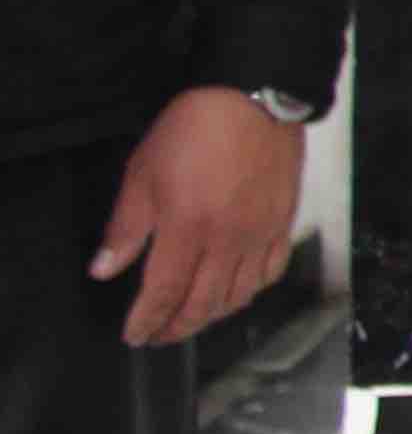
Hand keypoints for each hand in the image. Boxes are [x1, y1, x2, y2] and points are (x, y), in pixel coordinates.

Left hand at [93, 87, 302, 347]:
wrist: (256, 97)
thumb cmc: (197, 127)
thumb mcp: (142, 172)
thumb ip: (125, 227)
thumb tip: (105, 268)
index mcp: (188, 228)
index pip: (164, 292)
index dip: (147, 320)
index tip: (135, 335)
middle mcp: (228, 239)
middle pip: (203, 303)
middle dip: (177, 327)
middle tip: (160, 336)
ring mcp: (261, 233)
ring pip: (239, 295)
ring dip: (213, 314)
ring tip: (194, 318)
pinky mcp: (284, 222)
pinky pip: (271, 271)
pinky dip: (252, 290)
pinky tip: (239, 290)